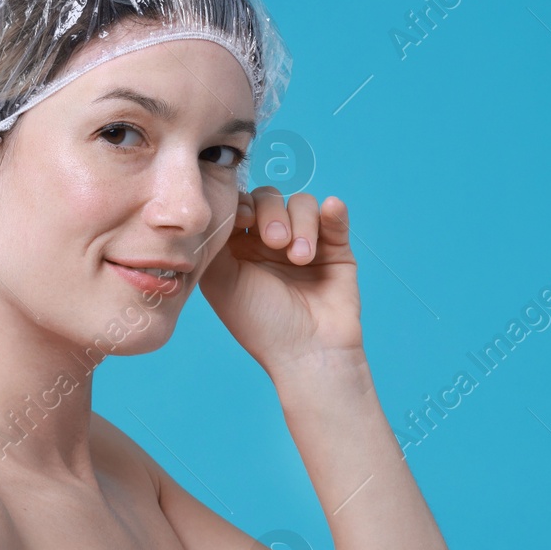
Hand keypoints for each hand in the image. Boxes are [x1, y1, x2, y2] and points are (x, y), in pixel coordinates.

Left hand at [197, 186, 364, 374]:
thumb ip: (215, 241)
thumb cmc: (260, 323)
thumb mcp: (221, 282)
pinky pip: (333, 214)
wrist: (307, 352)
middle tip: (275, 243)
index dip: (240, 203)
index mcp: (239, 248)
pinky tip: (330, 212)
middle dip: (271, 214)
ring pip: (302, 204)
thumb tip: (219, 206)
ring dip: (301, 224)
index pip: (239, 206)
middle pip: (269, 198)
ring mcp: (304, 242)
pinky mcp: (335, 247)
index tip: (243, 219)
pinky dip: (331, 211)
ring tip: (301, 259)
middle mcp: (270, 242)